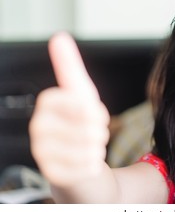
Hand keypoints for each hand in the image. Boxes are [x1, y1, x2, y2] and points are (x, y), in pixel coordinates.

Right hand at [29, 32, 109, 187]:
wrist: (79, 161)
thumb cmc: (82, 125)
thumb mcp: (81, 93)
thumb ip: (70, 67)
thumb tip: (59, 36)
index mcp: (46, 104)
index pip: (78, 100)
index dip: (93, 108)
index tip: (95, 114)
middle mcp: (38, 127)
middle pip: (87, 124)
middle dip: (100, 130)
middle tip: (92, 134)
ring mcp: (42, 152)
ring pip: (89, 146)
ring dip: (98, 148)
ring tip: (88, 147)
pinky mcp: (52, 174)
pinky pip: (87, 166)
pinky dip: (93, 165)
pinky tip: (84, 163)